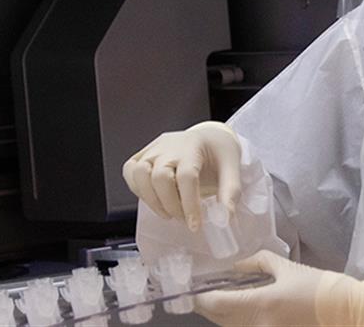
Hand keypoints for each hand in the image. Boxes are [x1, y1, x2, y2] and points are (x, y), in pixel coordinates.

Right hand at [122, 121, 241, 231]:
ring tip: (168, 213)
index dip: (189, 204)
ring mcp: (153, 149)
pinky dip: (138, 190)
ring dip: (151, 200)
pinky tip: (155, 200)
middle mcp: (169, 146)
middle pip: (159, 176)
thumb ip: (230, 193)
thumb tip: (224, 219)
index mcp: (193, 147)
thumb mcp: (233, 169)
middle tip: (184, 220)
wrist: (209, 138)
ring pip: (139, 173)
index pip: (186, 176)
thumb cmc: (219, 154)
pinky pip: (130, 171)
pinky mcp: (143, 154)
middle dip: (170, 205)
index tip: (195, 225)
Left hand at [196, 250, 363, 326]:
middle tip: (200, 288)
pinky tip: (238, 306)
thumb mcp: (286, 267)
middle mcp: (258, 325)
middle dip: (206, 304)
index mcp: (260, 304)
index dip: (199, 295)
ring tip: (219, 295)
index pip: (215, 303)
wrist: (347, 312)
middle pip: (218, 318)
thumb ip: (256, 263)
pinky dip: (236, 319)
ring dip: (220, 312)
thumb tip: (235, 266)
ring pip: (228, 326)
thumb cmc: (319, 287)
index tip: (191, 284)